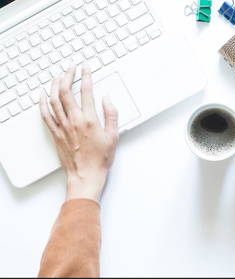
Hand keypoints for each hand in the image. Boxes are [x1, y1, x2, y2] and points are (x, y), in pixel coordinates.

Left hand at [40, 65, 118, 201]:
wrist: (86, 175)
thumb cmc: (100, 159)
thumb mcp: (113, 136)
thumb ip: (111, 115)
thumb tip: (107, 99)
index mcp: (90, 120)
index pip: (86, 92)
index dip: (86, 77)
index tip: (86, 68)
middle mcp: (74, 121)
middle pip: (66, 92)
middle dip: (68, 76)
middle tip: (71, 68)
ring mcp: (63, 127)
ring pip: (54, 100)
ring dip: (55, 85)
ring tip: (58, 77)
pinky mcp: (56, 134)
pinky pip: (45, 115)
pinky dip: (42, 103)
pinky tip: (42, 96)